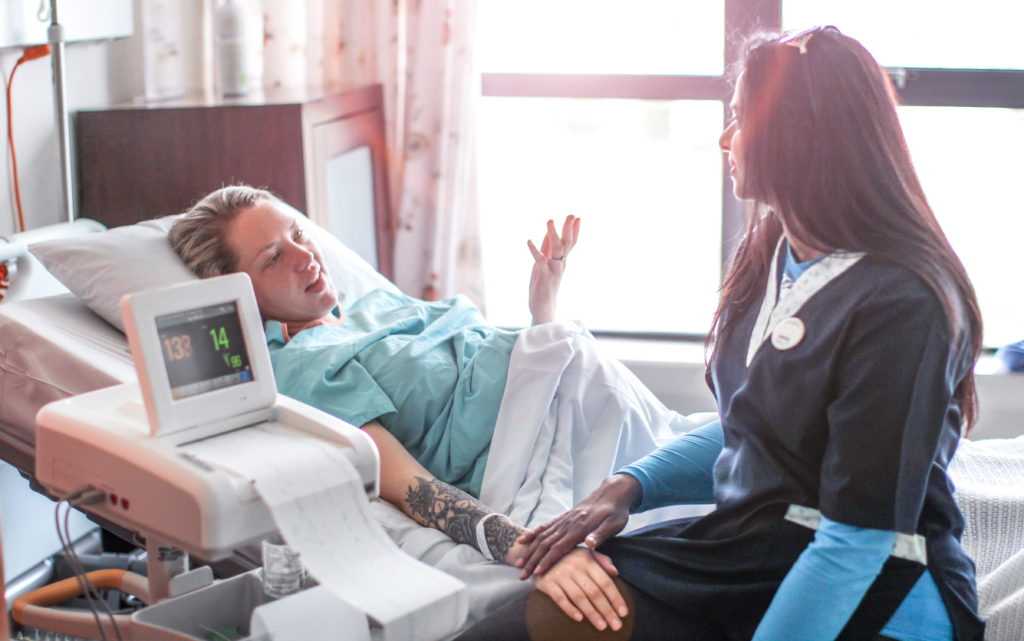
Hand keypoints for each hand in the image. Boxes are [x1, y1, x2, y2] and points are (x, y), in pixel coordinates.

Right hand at [517, 473, 640, 577]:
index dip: (548, 560)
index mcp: (580, 528)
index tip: (537, 573)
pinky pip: (544, 526)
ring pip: (542, 536)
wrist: (612, 493)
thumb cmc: (615, 512)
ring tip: (519, 563)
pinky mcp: (563, 518)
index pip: (560, 547)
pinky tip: (523, 540)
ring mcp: (563, 520)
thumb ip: (600, 534)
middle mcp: (568, 524)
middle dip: (533, 560)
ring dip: (530, 550)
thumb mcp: (614, 524)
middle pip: (546, 544)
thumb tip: (589, 543)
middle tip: (522, 575)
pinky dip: (533, 534)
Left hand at [528, 215, 579, 324]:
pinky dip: (534, 250)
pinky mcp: (543, 275)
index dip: (574, 230)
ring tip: (550, 221)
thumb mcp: (545, 264)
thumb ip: (546, 250)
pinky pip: (540, 260)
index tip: (577, 217)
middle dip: (569, 229)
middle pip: (567, 244)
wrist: (543, 307)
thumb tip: (547, 235)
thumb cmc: (543, 285)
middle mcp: (560, 264)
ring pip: (556, 249)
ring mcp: (553, 269)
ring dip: (553, 234)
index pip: (571, 244)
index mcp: (561, 261)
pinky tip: (528, 241)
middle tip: (572, 215)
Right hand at [533, 548, 627, 631]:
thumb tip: (616, 572)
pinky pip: (560, 598)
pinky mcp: (546, 582)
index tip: (624, 613)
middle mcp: (574, 566)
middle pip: (594, 592)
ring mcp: (560, 575)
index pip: (605, 582)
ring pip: (579, 598)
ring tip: (602, 626)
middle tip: (616, 626)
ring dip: (592, 614)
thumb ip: (602, 560)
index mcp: (587, 560)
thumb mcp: (585, 553)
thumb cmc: (567, 556)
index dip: (616, 598)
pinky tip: (579, 619)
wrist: (538, 554)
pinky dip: (570, 609)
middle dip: (607, 611)